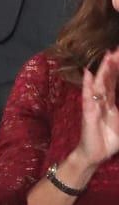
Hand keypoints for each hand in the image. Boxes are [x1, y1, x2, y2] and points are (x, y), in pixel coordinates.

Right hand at [77, 49, 118, 168]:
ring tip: (107, 56)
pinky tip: (89, 75)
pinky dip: (88, 86)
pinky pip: (88, 97)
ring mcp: (94, 105)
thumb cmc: (109, 140)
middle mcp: (102, 100)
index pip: (114, 81)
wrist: (95, 155)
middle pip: (108, 79)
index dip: (117, 68)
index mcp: (110, 102)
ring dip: (103, 71)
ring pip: (99, 85)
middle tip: (116, 49)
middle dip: (113, 64)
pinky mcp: (88, 114)